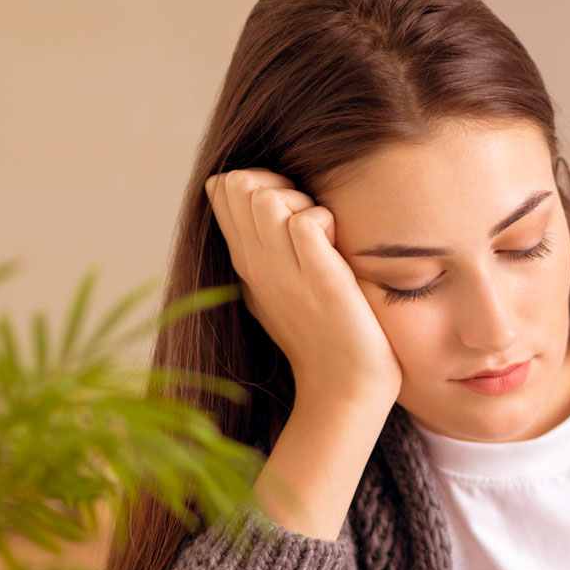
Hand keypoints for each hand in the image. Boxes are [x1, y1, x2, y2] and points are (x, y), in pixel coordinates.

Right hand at [203, 168, 400, 412]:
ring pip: (267, 197)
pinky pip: (306, 221)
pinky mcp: (318, 279)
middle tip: (309, 223)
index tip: (288, 213)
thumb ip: (262, 247)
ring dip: (302, 202)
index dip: (258, 182)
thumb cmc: (322, 337)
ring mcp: (283, 272)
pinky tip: (338, 252)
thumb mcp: (277, 289)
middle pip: (240, 183)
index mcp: (245, 262)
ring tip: (324, 237)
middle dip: (278, 185)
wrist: (345, 387)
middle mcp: (255, 264)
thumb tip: (248, 201)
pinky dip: (325, 223)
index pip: (224, 188)